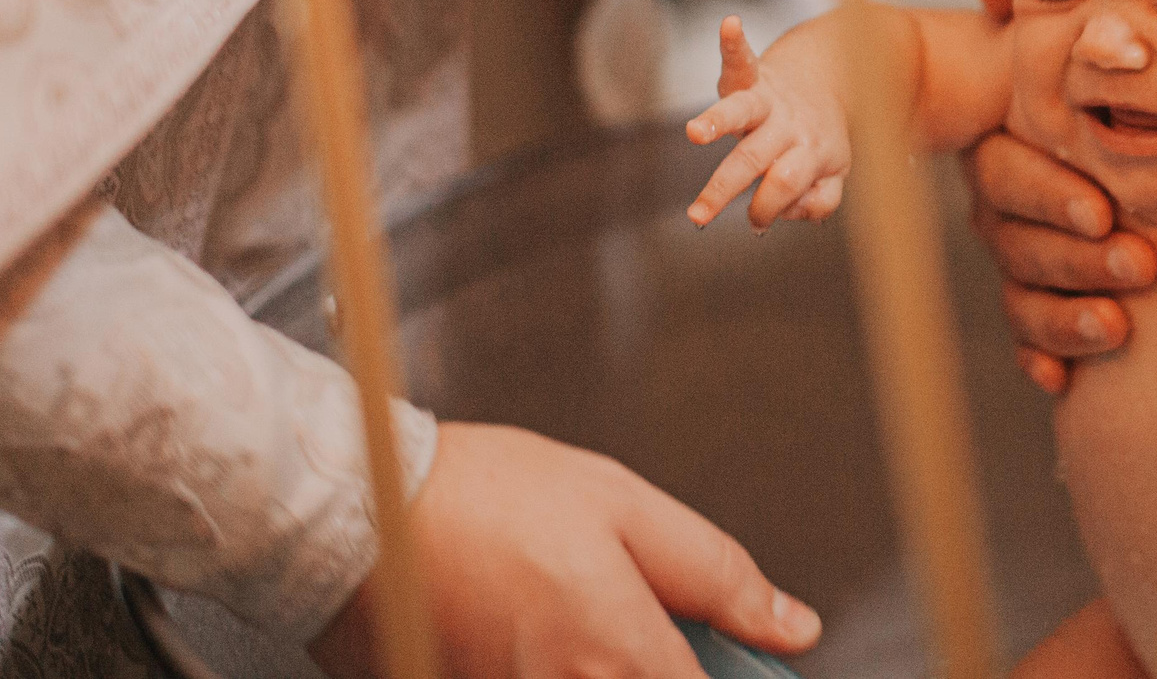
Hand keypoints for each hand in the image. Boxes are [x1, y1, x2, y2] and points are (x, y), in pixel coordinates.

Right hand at [310, 422, 820, 678]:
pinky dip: (556, 665)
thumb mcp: (626, 504)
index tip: (732, 660)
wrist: (364, 508)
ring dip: (605, 664)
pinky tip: (535, 631)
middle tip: (634, 620)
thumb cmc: (485, 495)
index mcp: (622, 655)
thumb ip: (718, 573)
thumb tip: (791, 625)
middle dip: (660, 664)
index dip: (727, 678)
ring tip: (571, 612)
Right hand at [684, 18, 849, 229]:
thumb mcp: (835, 172)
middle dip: (722, 189)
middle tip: (697, 217)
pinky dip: (734, 42)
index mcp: (812, 150)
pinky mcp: (753, 73)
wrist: (830, 80)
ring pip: (741, 111)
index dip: (769, 207)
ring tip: (695, 133)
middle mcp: (788, 124)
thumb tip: (785, 210)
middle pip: (754, 158)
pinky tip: (730, 25)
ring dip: (715, 123)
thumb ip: (820, 199)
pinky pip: (744, 58)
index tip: (756, 223)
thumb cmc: (819, 137)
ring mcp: (769, 98)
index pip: (786, 184)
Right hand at [962, 0, 1156, 393]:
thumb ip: (1025, 9)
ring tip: (1119, 326)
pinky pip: (1026, 330)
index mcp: (1007, 138)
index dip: (1051, 194)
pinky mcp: (1035, 293)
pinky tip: (1061, 381)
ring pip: (1023, 288)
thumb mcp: (1058, 37)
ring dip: (1067, 312)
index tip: (1105, 213)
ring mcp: (1015, 247)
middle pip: (1017, 239)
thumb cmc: (1093, 70)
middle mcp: (1001, 197)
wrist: (1129, 114)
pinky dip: (1043, 354)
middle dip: (1078, 259)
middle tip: (1142, 265)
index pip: (1009, 171)